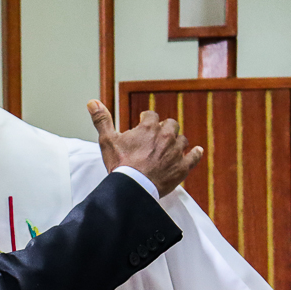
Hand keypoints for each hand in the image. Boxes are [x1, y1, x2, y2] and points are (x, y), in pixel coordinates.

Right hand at [88, 99, 202, 197]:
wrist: (133, 187)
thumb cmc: (120, 164)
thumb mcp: (107, 140)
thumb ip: (102, 119)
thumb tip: (92, 102)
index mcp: (149, 127)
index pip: (151, 115)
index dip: (146, 118)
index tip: (143, 121)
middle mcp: (166, 136)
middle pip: (171, 125)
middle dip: (164, 128)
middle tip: (157, 136)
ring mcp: (176, 151)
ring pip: (182, 140)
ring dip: (176, 141)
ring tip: (170, 147)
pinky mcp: (182, 167)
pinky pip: (194, 157)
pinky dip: (196, 153)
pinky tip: (197, 151)